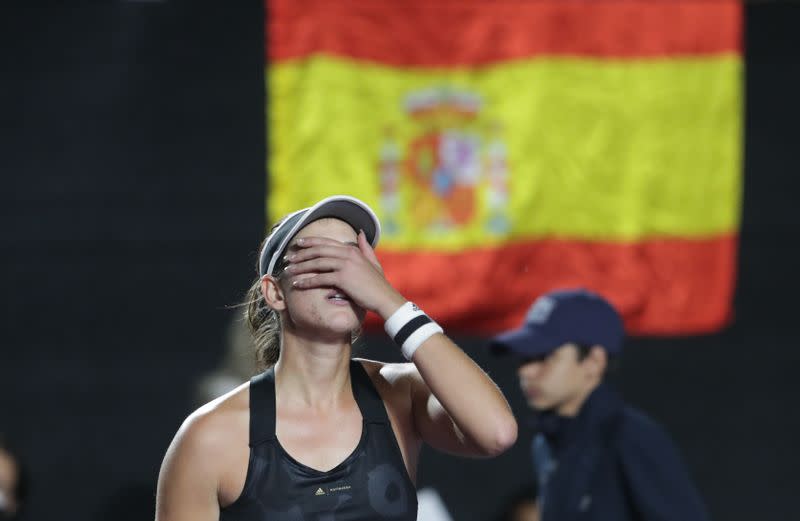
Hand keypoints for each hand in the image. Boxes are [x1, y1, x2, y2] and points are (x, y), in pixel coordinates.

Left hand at [285, 231, 406, 318]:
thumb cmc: (378, 284)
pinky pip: (320, 278)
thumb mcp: (373, 262)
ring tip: (288, 271)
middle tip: (288, 258)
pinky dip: (307, 281)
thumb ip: (365, 247)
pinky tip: (297, 284)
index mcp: (352, 250)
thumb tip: (360, 232)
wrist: (384, 298)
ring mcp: (345, 266)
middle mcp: (347, 254)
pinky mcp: (343, 279)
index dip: (310, 242)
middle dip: (301, 254)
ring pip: (317, 263)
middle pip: (318, 251)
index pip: (326, 242)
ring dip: (300, 267)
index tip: (297, 244)